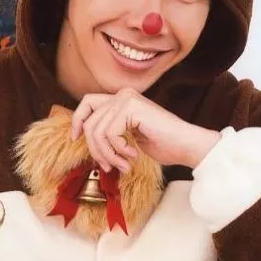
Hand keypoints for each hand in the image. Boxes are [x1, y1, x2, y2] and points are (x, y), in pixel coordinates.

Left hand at [70, 89, 220, 171]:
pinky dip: (118, 150)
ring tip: (123, 165)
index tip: (74, 138)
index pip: (87, 103)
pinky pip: (109, 134)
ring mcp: (127, 98)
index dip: (77, 120)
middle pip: (90, 122)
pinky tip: (134, 154)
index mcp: (120, 99)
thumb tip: (81, 136)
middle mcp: (122, 94)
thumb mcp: (127, 136)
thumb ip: (109, 130)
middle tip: (109, 166)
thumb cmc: (162, 144)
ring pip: (97, 131)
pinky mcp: (131, 107)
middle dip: (96, 149)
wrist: (186, 146)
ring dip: (109, 154)